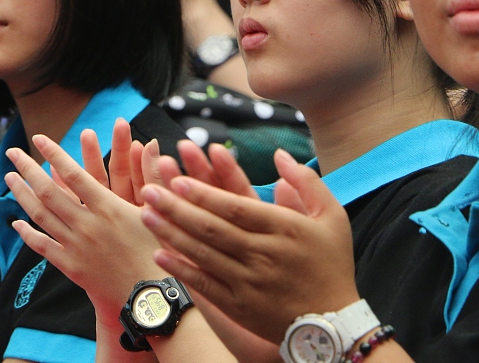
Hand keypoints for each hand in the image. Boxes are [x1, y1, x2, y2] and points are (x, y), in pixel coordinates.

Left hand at [5, 133, 167, 321]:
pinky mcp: (71, 266)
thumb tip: (148, 142)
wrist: (151, 297)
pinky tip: (16, 222)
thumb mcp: (156, 210)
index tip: (39, 138)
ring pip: (41, 215)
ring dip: (21, 194)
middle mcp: (87, 224)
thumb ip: (149, 175)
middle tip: (13, 152)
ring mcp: (76, 246)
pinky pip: (43, 246)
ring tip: (9, 178)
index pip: (73, 173)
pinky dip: (27, 233)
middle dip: (27, 168)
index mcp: (108, 207)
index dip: (54, 154)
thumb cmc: (159, 251)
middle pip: (48, 191)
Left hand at [140, 149, 358, 342]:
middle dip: (176, 207)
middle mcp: (264, 255)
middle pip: (212, 228)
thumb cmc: (331, 265)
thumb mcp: (332, 218)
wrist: (333, 325)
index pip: (235, 207)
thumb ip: (306, 182)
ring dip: (171, 233)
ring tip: (145, 213)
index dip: (204, 192)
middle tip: (149, 190)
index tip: (177, 177)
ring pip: (203, 253)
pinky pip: (204, 284)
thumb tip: (280, 154)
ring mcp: (249, 282)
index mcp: (284, 229)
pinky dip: (181, 269)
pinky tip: (159, 252)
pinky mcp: (239, 306)